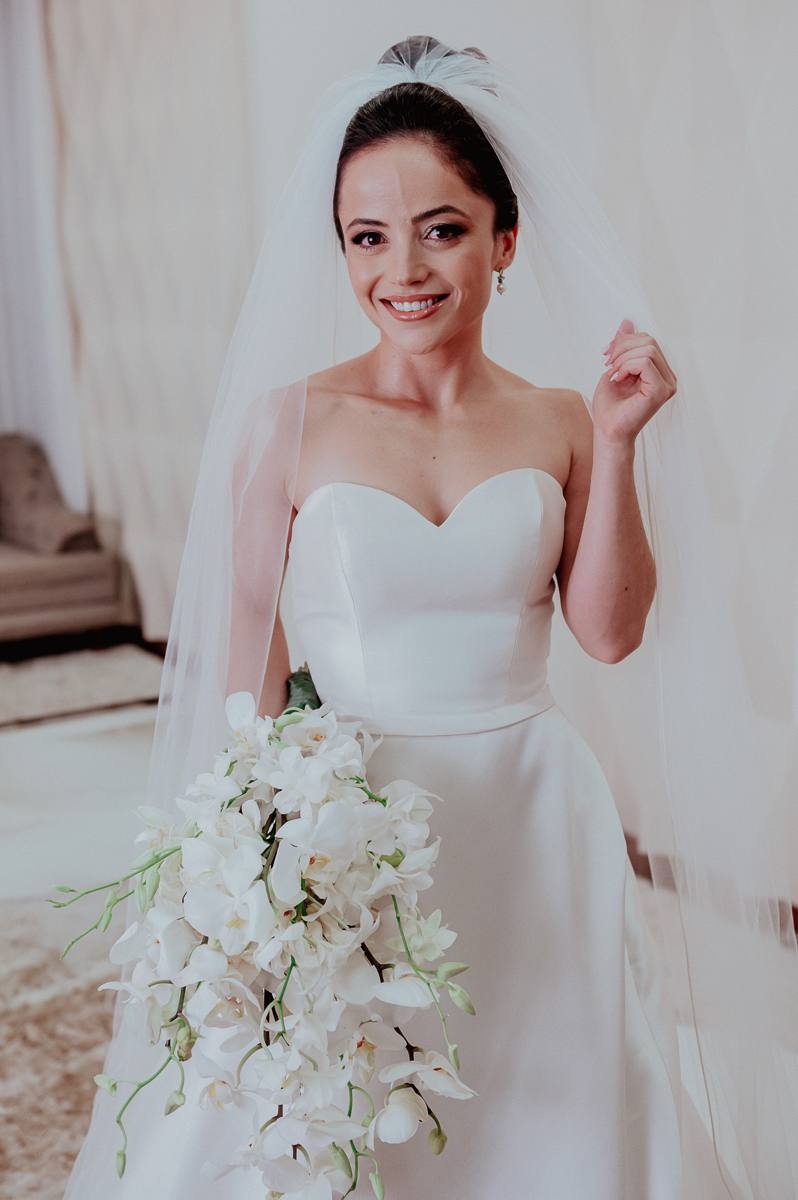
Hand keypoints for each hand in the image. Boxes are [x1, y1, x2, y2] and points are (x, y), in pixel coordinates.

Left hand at [592, 320, 676, 447]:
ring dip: (622, 358)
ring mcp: (668, 384)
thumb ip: (624, 345)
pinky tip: (618, 379)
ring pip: (648, 349)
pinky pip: (645, 362)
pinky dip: (626, 367)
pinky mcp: (661, 391)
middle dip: (622, 347)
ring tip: (612, 373)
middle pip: (649, 340)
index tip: (606, 355)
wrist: (607, 431)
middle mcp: (669, 377)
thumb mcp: (614, 367)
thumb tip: (627, 320)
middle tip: (607, 363)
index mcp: (660, 371)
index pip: (648, 339)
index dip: (624, 341)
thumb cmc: (610, 406)